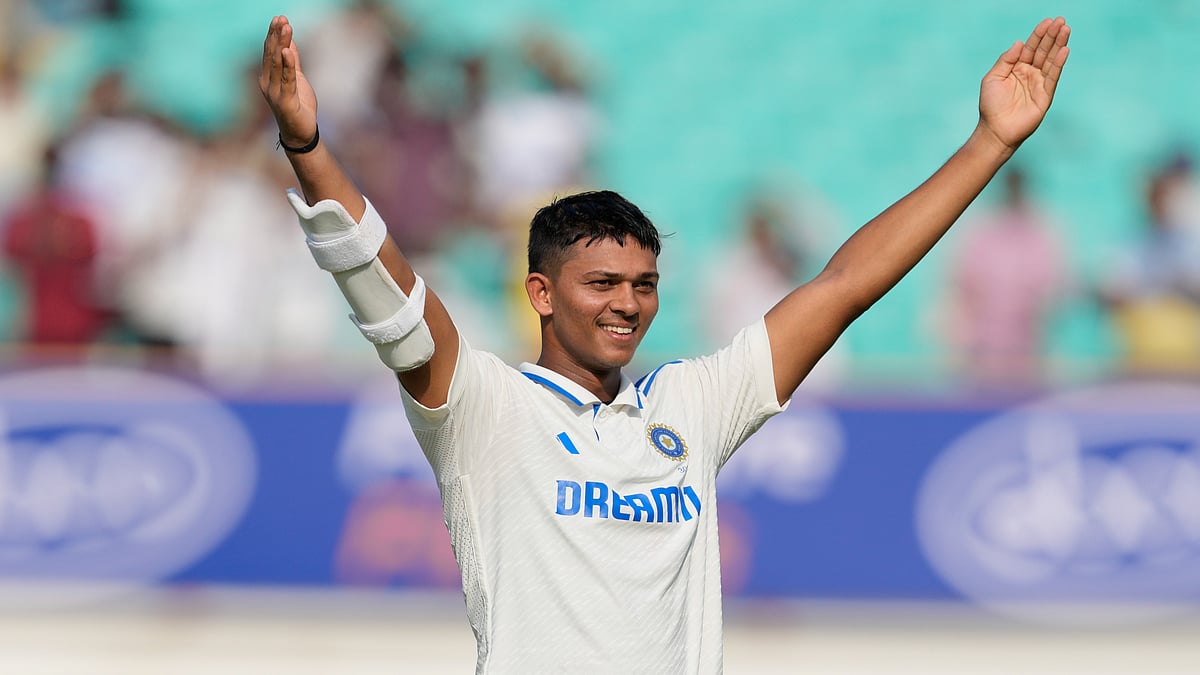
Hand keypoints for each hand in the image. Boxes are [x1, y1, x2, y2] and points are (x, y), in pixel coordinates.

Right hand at [259, 15, 317, 147]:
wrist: (301, 133)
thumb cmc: (299, 106)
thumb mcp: (297, 79)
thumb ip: (293, 62)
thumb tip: (290, 42)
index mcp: (269, 76)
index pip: (270, 51)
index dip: (274, 34)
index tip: (279, 18)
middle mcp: (268, 82)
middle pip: (272, 54)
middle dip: (276, 35)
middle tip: (281, 18)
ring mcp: (274, 92)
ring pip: (277, 63)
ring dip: (282, 44)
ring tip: (286, 27)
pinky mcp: (285, 101)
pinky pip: (287, 79)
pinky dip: (288, 65)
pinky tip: (288, 51)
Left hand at [978, 17, 1070, 151]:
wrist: (995, 130)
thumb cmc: (991, 105)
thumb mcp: (992, 78)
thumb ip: (1006, 60)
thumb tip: (1019, 43)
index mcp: (1016, 68)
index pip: (1030, 47)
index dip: (1038, 34)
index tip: (1047, 21)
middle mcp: (1029, 73)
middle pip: (1043, 50)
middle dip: (1052, 35)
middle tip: (1061, 21)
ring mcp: (1038, 83)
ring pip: (1050, 60)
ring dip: (1059, 45)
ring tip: (1066, 30)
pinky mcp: (1045, 95)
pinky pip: (1053, 76)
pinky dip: (1058, 63)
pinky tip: (1065, 50)